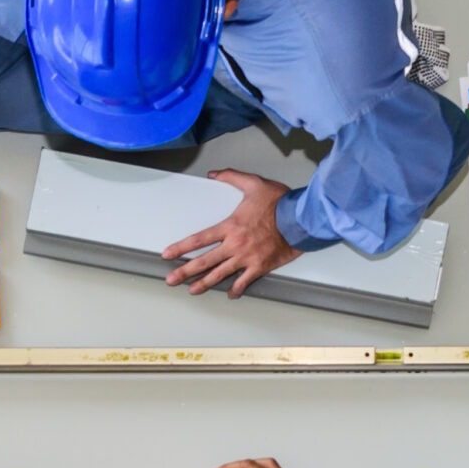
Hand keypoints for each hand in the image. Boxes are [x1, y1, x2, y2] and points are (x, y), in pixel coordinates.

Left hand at [161, 170, 298, 296]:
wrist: (300, 219)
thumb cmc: (280, 203)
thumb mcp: (253, 183)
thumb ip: (231, 177)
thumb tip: (215, 173)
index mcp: (230, 226)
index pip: (199, 239)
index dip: (181, 248)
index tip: (168, 254)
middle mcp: (235, 244)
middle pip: (204, 261)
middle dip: (185, 271)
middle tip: (171, 279)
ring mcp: (247, 258)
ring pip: (220, 274)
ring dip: (204, 283)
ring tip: (192, 290)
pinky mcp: (260, 266)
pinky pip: (244, 281)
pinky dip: (236, 289)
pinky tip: (230, 294)